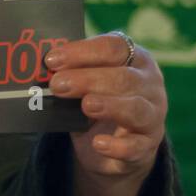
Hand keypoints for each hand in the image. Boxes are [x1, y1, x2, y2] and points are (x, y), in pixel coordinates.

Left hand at [46, 32, 166, 195]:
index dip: (83, 52)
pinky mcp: (147, 146)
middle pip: (124, 77)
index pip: (114, 47)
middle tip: (57, 84)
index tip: (52, 60)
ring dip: (109, 106)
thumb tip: (43, 69)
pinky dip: (118, 146)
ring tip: (86, 105)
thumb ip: (71, 73)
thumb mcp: (86, 84)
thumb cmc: (100, 101)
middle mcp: (149, 84)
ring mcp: (153, 116)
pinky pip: (136, 146)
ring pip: (136, 109)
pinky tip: (99, 144)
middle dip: (89, 79)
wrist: (116, 147)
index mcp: (134, 59)